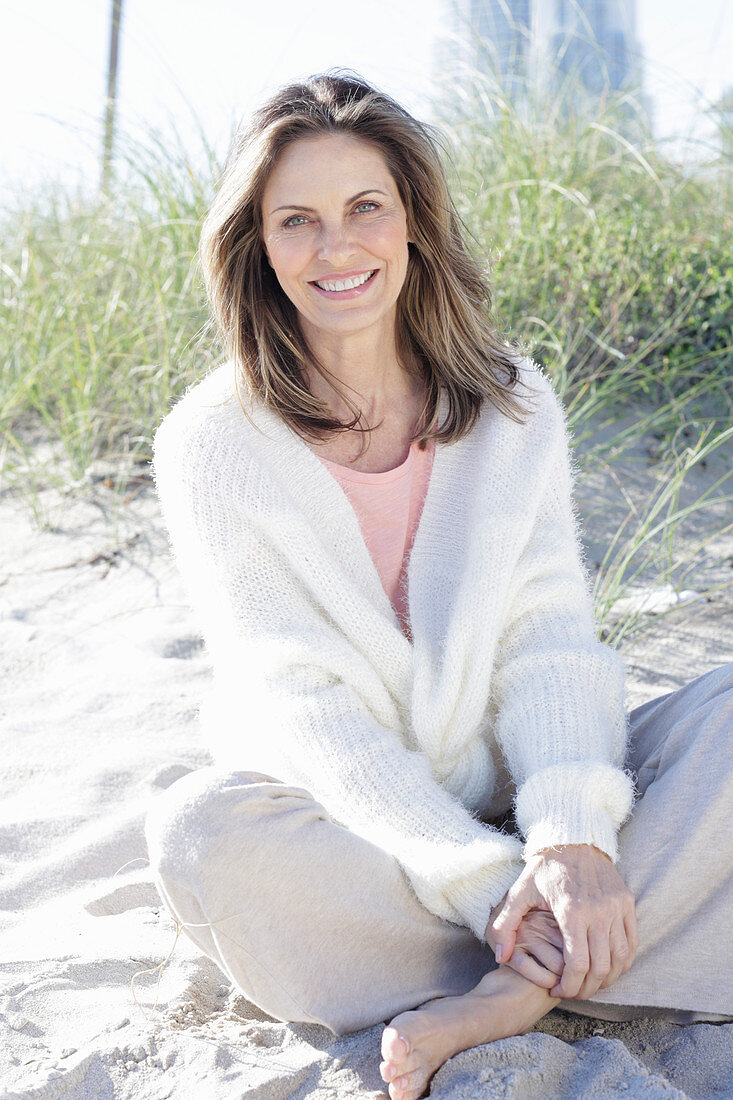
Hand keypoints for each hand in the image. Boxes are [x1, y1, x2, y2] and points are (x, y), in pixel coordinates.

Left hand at [489, 844, 637, 999]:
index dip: (569, 986)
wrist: (573, 838)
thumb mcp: (519, 892)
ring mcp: (616, 907)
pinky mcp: (627, 902)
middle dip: (586, 988)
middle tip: (574, 993)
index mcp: (570, 911)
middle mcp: (598, 911)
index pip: (576, 964)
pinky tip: (608, 968)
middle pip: (600, 967)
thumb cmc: (545, 868)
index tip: (559, 991)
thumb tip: (500, 957)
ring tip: (590, 984)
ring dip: (607, 979)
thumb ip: (506, 924)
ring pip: (620, 958)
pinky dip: (623, 962)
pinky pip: (632, 943)